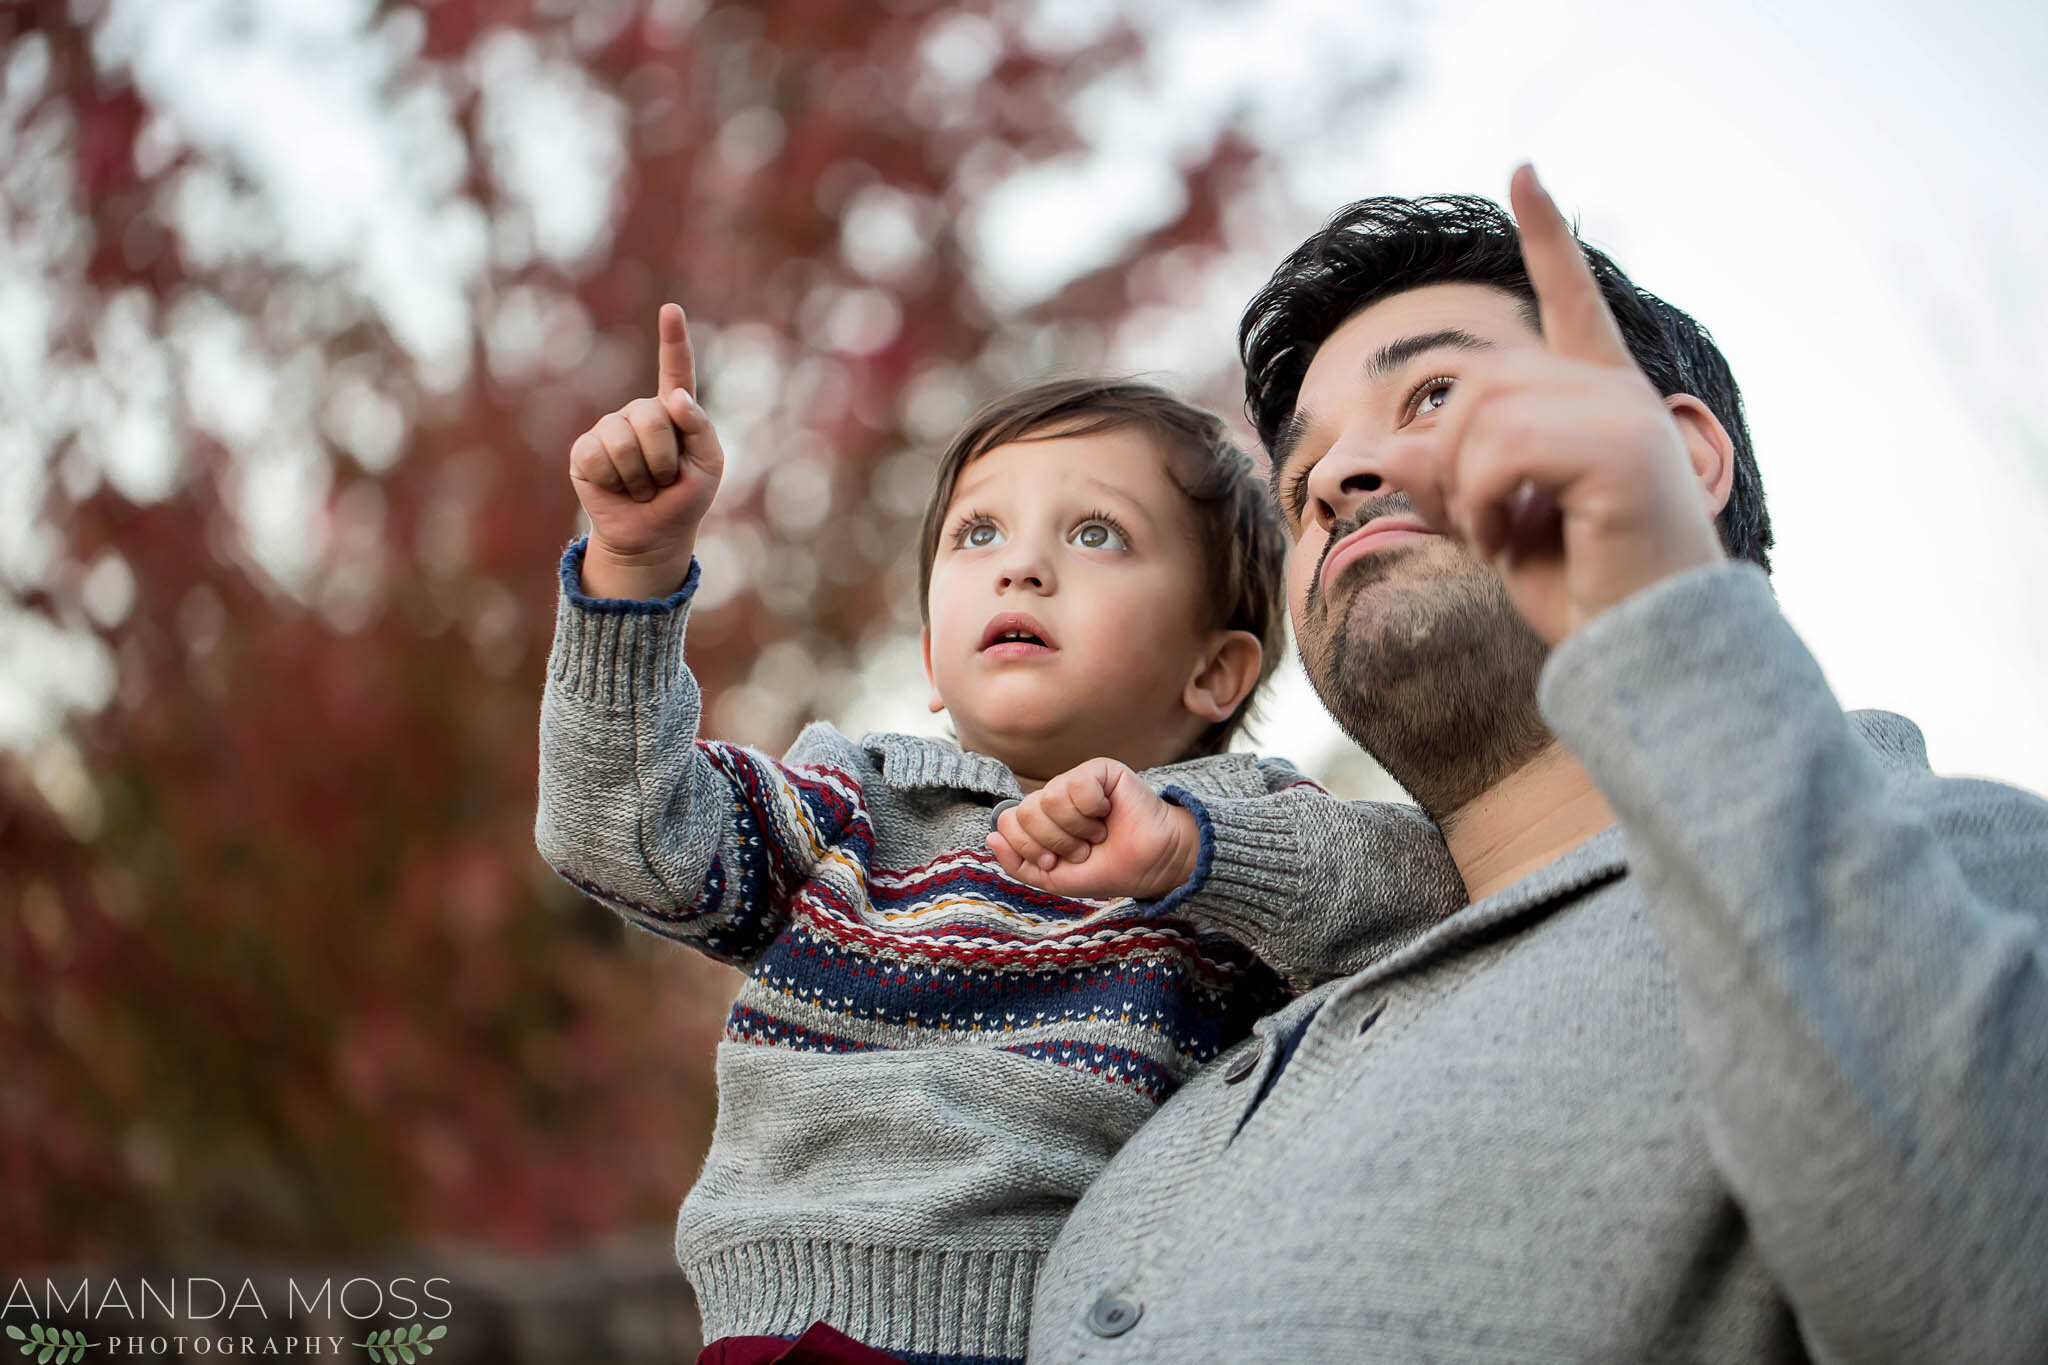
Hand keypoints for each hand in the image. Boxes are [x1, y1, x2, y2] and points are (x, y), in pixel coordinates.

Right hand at [568, 303, 727, 598]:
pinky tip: (616, 488)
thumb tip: (675, 396)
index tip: (670, 309)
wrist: (651, 536)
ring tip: (642, 487)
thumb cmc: (684, 499)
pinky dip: (614, 481)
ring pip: (623, 442)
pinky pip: (597, 457)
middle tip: (663, 480)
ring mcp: (610, 428)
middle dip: (663, 460)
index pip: (675, 370)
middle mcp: (640, 413)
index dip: (672, 340)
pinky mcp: (585, 450)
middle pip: (651, 418)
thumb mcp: (708, 466)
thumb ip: (700, 428)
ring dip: (639, 477)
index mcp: (674, 412)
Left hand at [985, 758, 1201, 900]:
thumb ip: (1017, 864)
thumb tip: (991, 838)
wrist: (1149, 866)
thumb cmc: (1104, 869)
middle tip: (1081, 849)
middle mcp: (1052, 796)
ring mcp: (1075, 781)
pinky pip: (1077, 784)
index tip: (1056, 861)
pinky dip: (1092, 809)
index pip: (1006, 823)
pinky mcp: (1100, 770)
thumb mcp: (1052, 877)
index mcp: (1038, 819)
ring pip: (1049, 799)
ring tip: (1096, 834)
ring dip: (1075, 829)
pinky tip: (1107, 813)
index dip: (1029, 848)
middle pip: (1024, 812)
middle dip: (1053, 842)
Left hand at [1377, 165, 1726, 643]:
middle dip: (1451, 462)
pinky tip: (1508, 540)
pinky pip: (1501, 446)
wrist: (1649, 656)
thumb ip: (1448, 482)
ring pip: (1481, 413)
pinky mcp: (1622, 449)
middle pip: (1478, 383)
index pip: (1570, 303)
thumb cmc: (1587, 599)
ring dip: (1463, 488)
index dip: (1546, 239)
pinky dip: (1478, 500)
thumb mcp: (1495, 531)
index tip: (1524, 171)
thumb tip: (1395, 446)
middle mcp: (1617, 395)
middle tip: (1483, 532)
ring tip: (1498, 540)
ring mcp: (1626, 415)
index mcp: (1597, 403)